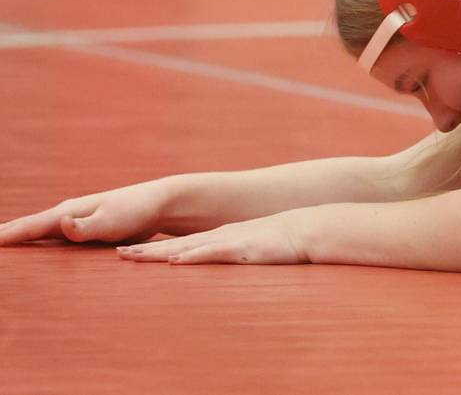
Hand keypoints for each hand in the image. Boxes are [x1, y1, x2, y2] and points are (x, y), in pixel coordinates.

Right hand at [0, 178, 174, 246]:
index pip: (29, 227)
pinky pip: (51, 234)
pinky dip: (34, 237)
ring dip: (16, 234)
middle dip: (3, 233)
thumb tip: (59, 223)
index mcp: (67, 212)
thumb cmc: (135, 213)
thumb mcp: (110, 223)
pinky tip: (31, 242)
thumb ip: (84, 227)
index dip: (5, 236)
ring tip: (0, 239)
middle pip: (27, 225)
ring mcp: (73, 219)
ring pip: (37, 229)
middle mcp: (65, 214)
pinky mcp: (83, 227)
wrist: (158, 203)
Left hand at [115, 211, 310, 265]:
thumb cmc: (282, 242)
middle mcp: (218, 237)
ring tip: (133, 256)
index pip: (180, 245)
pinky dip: (193, 257)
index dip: (153, 249)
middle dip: (146, 251)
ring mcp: (229, 241)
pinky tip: (177, 261)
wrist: (307, 229)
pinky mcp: (242, 249)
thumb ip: (233, 255)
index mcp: (219, 238)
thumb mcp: (252, 249)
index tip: (128, 253)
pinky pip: (214, 254)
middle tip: (118, 254)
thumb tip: (219, 264)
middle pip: (175, 246)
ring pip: (187, 248)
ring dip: (159, 253)